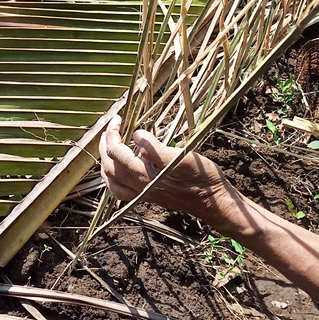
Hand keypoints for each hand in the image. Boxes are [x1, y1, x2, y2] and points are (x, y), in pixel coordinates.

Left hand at [98, 115, 249, 231]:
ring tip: (109, 148)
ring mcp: (142, 194)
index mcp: (143, 175)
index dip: (113, 133)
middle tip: (111, 129)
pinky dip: (113, 179)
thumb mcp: (179, 157)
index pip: (116, 152)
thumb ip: (154, 147)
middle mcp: (138, 187)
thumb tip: (136, 134)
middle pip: (109, 167)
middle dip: (105, 146)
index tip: (118, 118)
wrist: (213, 202)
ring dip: (106, 163)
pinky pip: (120, 191)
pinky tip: (120, 171)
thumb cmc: (201, 177)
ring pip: (111, 182)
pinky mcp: (148, 198)